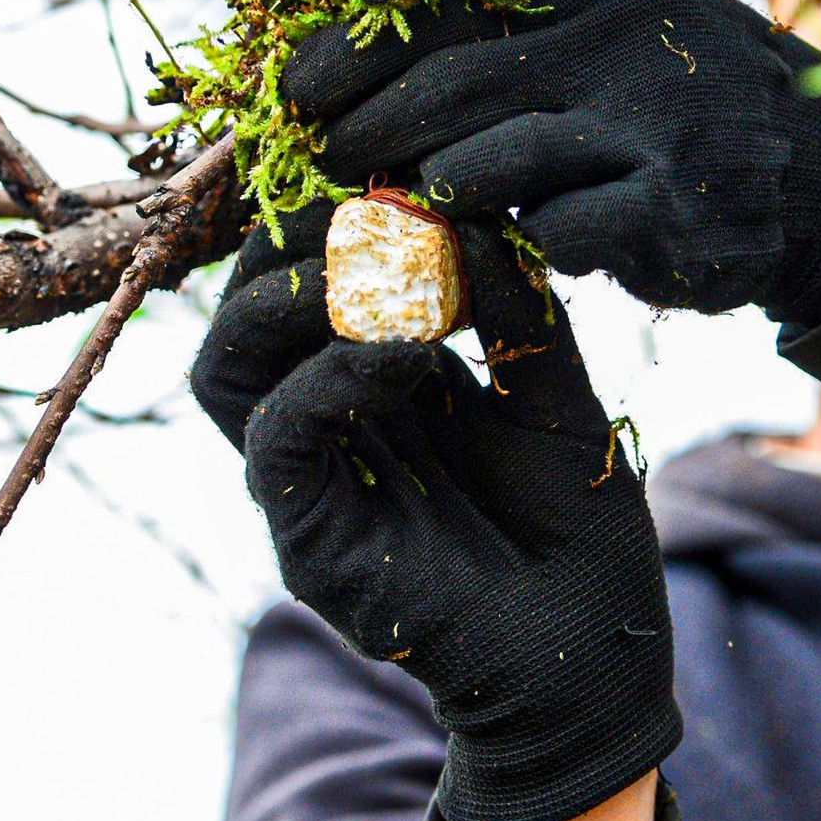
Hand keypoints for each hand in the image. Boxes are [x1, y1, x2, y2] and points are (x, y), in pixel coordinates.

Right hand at [190, 210, 680, 820]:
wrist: (595, 660)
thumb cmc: (574, 526)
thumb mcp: (556, 391)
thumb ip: (516, 307)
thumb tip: (473, 215)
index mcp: (371, 378)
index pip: (301, 277)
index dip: (324, 213)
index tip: (385, 160)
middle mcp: (322, 424)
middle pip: (240, 310)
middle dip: (291, 240)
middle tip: (366, 198)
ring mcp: (307, 483)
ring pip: (224, 368)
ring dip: (285, 298)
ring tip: (371, 262)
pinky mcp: (308, 539)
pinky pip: (275, 440)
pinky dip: (325, 377)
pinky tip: (402, 350)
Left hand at [280, 0, 820, 323]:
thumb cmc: (677, 115)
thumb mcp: (606, 48)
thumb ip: (513, 51)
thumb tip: (362, 72)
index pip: (448, 10)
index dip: (356, 52)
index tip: (292, 92)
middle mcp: (627, 45)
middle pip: (454, 86)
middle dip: (368, 131)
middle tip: (318, 166)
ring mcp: (656, 128)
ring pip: (492, 164)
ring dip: (436, 196)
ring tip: (406, 211)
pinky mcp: (674, 212)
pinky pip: (557, 232)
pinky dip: (522, 245)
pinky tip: (514, 248)